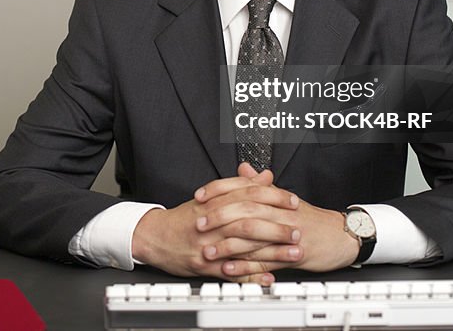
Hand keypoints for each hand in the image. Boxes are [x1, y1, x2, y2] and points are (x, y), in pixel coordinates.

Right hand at [131, 166, 292, 279]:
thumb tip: (265, 176)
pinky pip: (232, 272)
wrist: (154, 236)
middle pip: (248, 220)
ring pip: (244, 246)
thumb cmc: (184, 218)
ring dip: (272, 252)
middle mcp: (211, 222)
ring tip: (293, 253)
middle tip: (298, 229)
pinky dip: (252, 276)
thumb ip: (240, 186)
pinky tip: (269, 276)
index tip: (293, 202)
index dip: (273, 197)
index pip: (248, 194)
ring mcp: (208, 245)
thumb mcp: (210, 197)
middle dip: (277, 226)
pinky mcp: (205, 265)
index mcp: (214, 202)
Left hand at [196, 164, 359, 277]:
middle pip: (244, 211)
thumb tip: (243, 169)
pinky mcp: (290, 255)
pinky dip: (245, 266)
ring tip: (208, 252)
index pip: (242, 188)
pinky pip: (263, 261)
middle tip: (199, 224)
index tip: (199, 196)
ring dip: (227, 246)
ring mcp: (284, 234)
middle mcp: (278, 212)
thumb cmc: (310, 218)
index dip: (219, 191)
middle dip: (218, 218)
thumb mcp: (285, 197)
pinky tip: (229, 268)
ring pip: (252, 238)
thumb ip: (260, 185)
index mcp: (275, 196)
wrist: (340, 236)